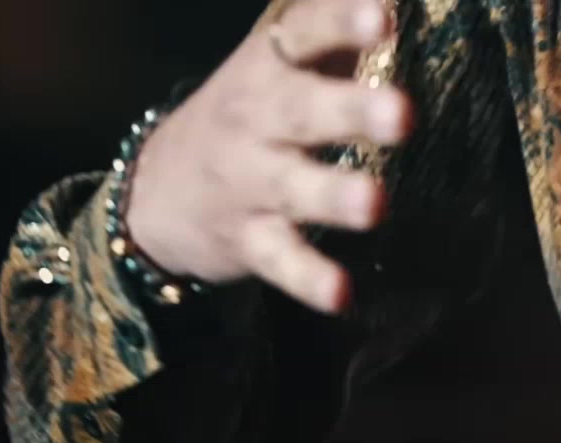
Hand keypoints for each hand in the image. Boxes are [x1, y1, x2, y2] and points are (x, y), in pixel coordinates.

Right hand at [126, 0, 411, 312]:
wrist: (157, 191)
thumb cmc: (252, 113)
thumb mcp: (281, 60)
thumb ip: (335, 27)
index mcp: (268, 66)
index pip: (305, 34)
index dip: (342, 23)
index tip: (384, 17)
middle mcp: (255, 119)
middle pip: (302, 111)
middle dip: (351, 111)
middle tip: (402, 115)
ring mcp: (248, 182)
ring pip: (292, 188)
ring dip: (334, 196)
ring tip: (376, 205)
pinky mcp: (248, 241)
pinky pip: (280, 261)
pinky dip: (309, 279)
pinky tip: (342, 296)